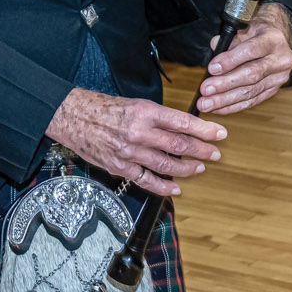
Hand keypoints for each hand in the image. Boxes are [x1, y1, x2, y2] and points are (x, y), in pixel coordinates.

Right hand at [45, 88, 225, 197]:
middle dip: (201, 150)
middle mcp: (139, 132)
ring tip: (199, 168)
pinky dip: (164, 186)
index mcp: (145, 111)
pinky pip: (146, 180)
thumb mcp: (134, 104)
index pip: (182, 122)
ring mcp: (129, 152)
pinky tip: (176, 188)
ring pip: (166, 165)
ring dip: (187, 168)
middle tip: (215, 153)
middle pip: (179, 145)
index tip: (219, 133)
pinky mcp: (119, 167)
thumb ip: (157, 117)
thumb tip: (182, 128)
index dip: (204, 129)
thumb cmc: (101, 107)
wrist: (71, 116)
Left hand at [196, 3, 291, 114]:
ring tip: (207, 103)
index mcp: (273, 40)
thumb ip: (230, 38)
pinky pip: (253, 100)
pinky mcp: (274, 90)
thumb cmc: (256, 32)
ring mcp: (279, 77)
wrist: (275, 39)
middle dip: (225, 84)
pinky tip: (218, 108)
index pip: (251, 51)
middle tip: (205, 90)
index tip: (211, 68)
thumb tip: (215, 45)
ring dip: (226, 99)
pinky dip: (234, 105)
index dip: (230, 60)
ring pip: (251, 91)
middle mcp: (281, 60)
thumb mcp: (244, 28)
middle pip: (251, 75)